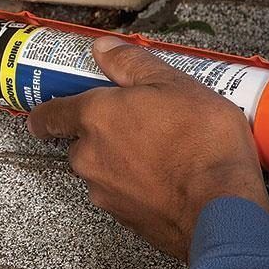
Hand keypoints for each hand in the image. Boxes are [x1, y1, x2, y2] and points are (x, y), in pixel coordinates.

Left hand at [27, 37, 268, 260]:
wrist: (222, 208)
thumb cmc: (201, 141)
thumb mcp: (174, 83)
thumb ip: (131, 63)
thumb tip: (103, 48)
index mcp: (95, 117)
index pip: (49, 116)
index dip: (46, 114)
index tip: (48, 114)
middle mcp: (90, 157)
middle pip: (81, 145)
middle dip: (103, 137)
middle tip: (138, 125)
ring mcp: (105, 193)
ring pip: (103, 172)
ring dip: (123, 163)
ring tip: (164, 152)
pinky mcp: (125, 220)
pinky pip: (124, 196)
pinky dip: (139, 187)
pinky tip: (170, 178)